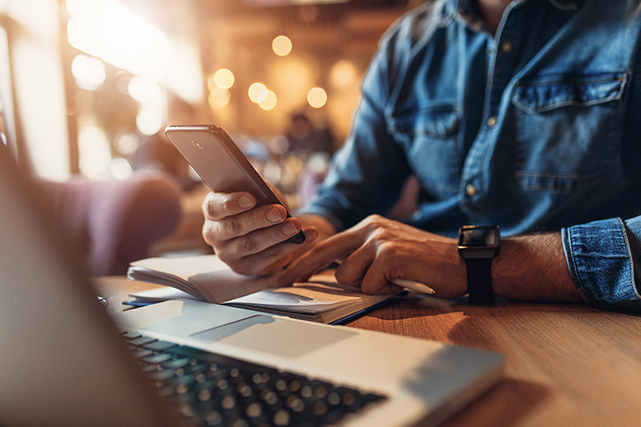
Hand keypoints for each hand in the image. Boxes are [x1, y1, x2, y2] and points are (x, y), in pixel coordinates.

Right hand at [202, 187, 317, 275]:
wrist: (263, 227)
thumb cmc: (257, 203)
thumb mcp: (256, 191)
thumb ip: (258, 189)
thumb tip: (267, 193)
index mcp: (212, 210)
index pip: (215, 207)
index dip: (232, 203)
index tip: (251, 198)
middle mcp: (214, 233)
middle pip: (234, 227)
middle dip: (259, 219)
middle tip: (280, 212)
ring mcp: (227, 253)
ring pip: (251, 244)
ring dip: (276, 235)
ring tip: (295, 225)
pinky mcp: (243, 267)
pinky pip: (266, 258)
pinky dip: (287, 247)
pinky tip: (303, 237)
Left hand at [279, 214, 466, 295]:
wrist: (462, 262)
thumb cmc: (427, 263)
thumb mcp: (390, 252)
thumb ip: (364, 256)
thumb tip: (337, 273)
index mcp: (369, 226)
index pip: (328, 243)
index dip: (303, 259)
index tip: (285, 272)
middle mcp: (371, 228)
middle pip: (325, 254)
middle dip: (302, 270)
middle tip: (283, 282)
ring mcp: (380, 240)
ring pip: (348, 276)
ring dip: (369, 286)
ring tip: (393, 280)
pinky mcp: (389, 255)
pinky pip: (370, 285)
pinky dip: (385, 291)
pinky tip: (403, 281)